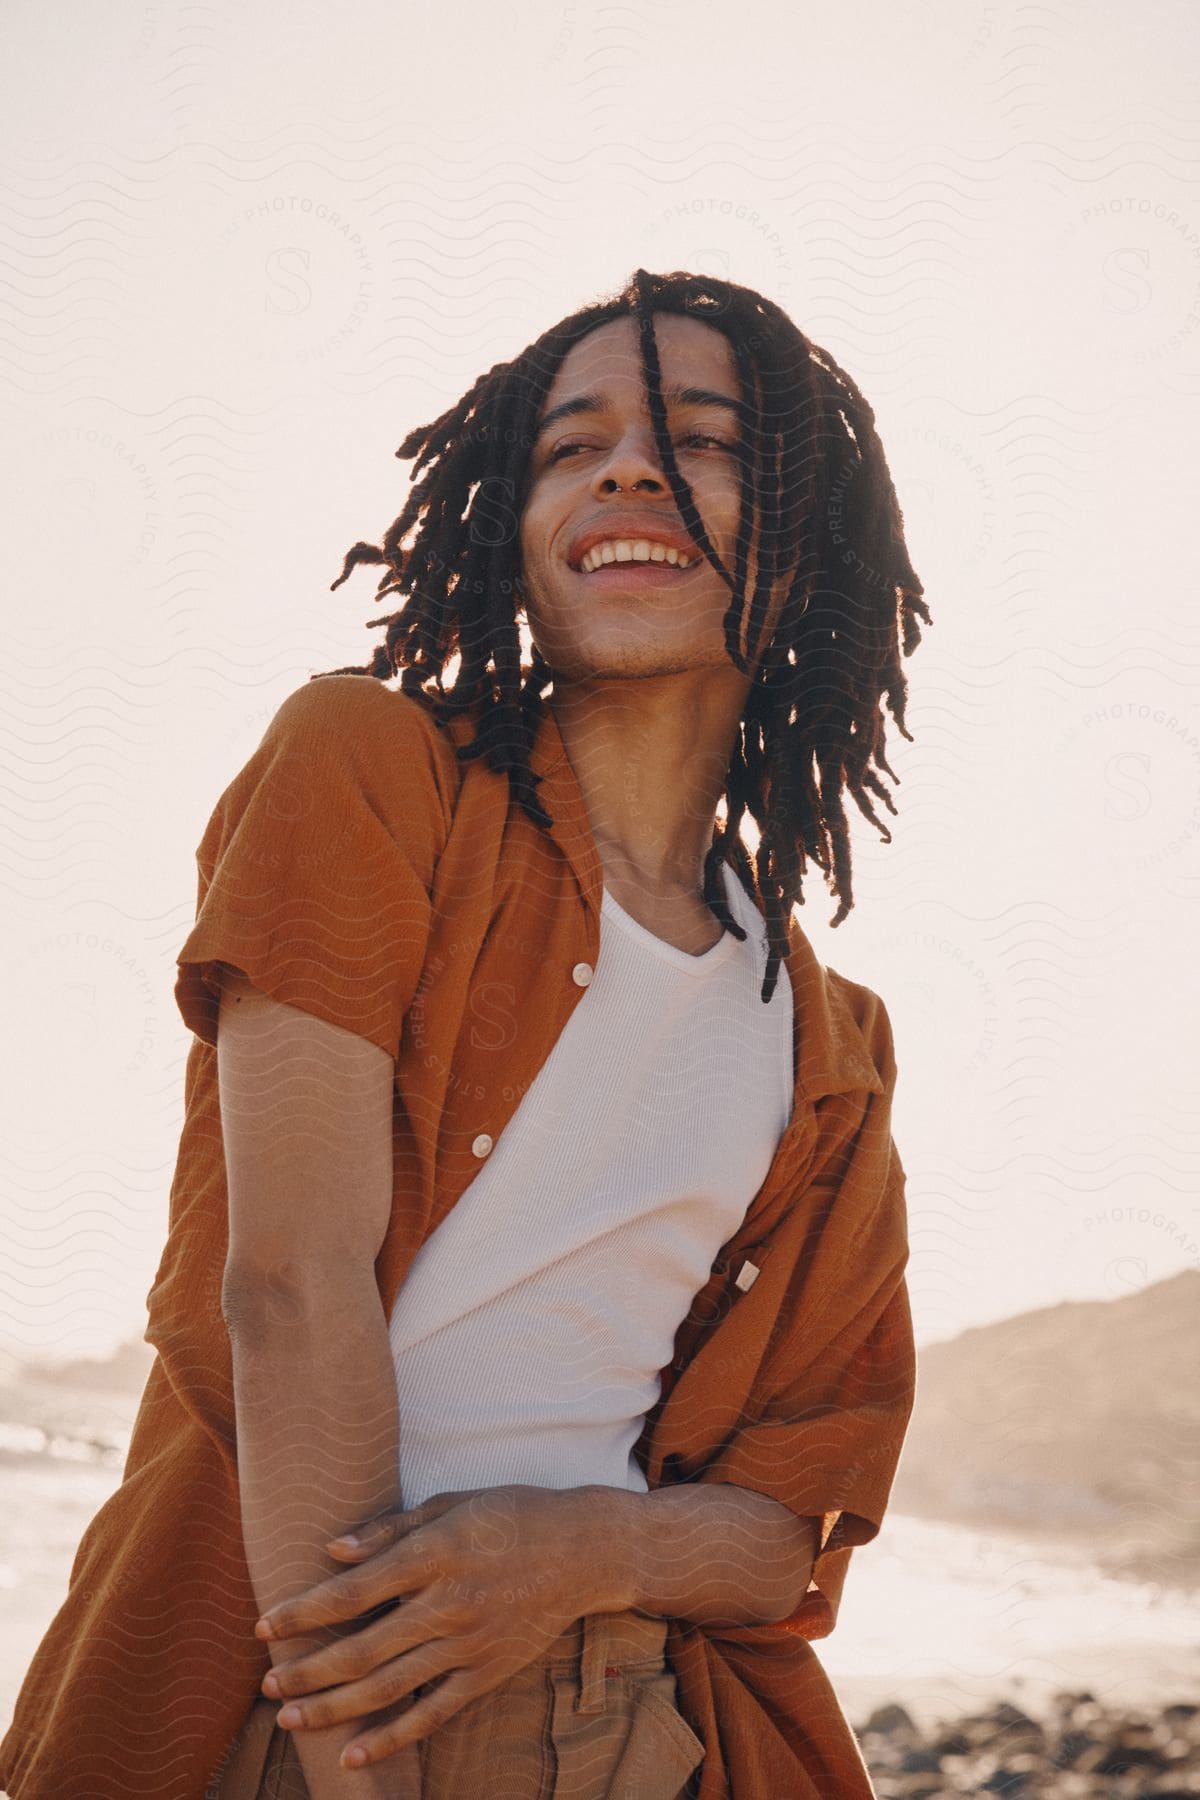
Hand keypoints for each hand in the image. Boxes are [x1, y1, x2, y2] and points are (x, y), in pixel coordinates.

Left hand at [252, 1484, 633, 1773]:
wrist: (585, 1550)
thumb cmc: (513, 1514)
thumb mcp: (451, 1504)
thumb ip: (391, 1529)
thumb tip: (333, 1551)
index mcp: (435, 1555)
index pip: (352, 1591)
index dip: (303, 1611)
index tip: (264, 1624)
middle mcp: (448, 1603)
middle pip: (362, 1649)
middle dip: (307, 1670)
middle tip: (267, 1685)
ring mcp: (469, 1644)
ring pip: (388, 1686)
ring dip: (333, 1707)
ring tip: (290, 1718)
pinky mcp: (487, 1673)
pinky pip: (432, 1714)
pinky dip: (391, 1738)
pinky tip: (353, 1754)